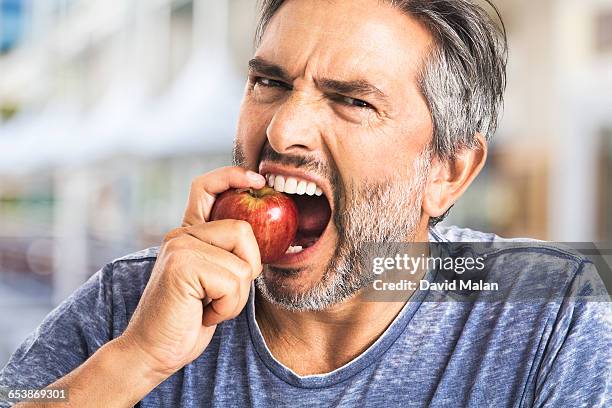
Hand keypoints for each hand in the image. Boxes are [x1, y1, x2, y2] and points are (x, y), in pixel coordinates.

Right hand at [120, 167, 265, 376]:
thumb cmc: (189, 320)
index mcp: (188, 234)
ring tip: (208, 306)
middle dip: (247, 270)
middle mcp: (181, 235)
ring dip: (236, 296)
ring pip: (243, 262)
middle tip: (221, 295)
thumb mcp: (214, 282)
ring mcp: (180, 247)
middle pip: (244, 230)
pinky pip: (233, 282)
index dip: (232, 176)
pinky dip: (227, 306)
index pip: (206, 187)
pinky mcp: (181, 266)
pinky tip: (203, 313)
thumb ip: (228, 255)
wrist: (154, 352)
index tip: (258, 180)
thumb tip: (266, 234)